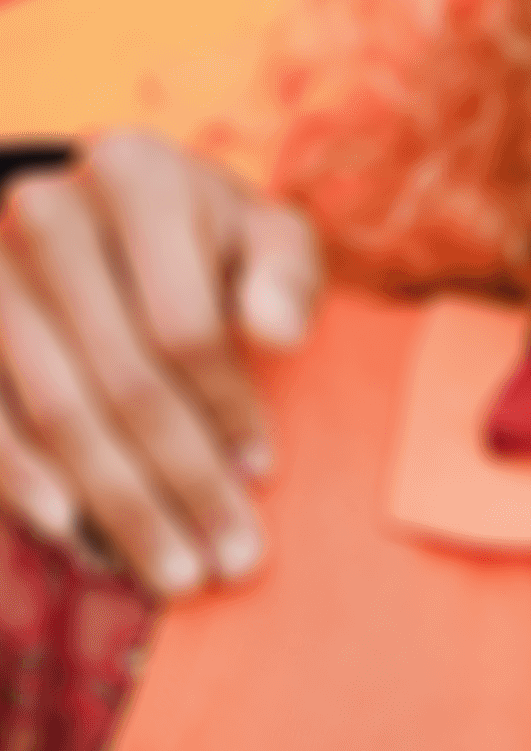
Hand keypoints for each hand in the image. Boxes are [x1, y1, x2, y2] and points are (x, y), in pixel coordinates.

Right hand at [0, 130, 321, 595]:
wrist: (106, 206)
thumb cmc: (208, 235)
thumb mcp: (266, 232)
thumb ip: (285, 276)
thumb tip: (277, 334)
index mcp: (136, 179)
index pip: (184, 324)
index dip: (225, 407)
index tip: (262, 473)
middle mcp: (46, 215)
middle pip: (120, 378)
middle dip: (179, 482)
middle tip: (225, 560)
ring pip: (54, 409)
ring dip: (114, 503)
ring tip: (170, 571)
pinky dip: (23, 481)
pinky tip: (71, 532)